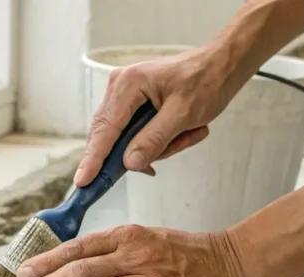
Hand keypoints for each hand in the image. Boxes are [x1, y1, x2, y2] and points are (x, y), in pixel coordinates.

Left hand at [15, 225, 240, 276]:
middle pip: (82, 270)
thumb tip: (66, 266)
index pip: (77, 248)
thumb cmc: (177, 252)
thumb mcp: (140, 238)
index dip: (47, 261)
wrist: (223, 262)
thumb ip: (106, 251)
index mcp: (125, 236)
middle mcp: (134, 256)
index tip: (23, 271)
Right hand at [75, 47, 233, 186]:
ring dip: (159, 145)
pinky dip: (159, 142)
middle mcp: (119, 88)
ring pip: (127, 141)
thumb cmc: (205, 82)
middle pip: (111, 137)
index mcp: (128, 85)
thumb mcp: (183, 114)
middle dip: (141, 151)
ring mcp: (124, 98)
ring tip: (187, 132)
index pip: (105, 129)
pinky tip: (181, 133)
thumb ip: (154, 139)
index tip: (83, 181)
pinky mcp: (133, 107)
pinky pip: (136, 137)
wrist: (220, 67)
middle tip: (169, 150)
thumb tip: (130, 163)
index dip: (94, 158)